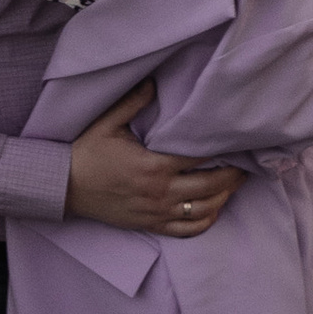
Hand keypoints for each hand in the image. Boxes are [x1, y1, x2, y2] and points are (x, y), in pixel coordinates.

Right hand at [63, 82, 241, 237]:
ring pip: (202, 209)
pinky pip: (186, 230)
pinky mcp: (151, 225)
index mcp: (152, 165)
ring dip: (223, 197)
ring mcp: (156, 212)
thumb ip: (133, 103)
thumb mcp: (107, 123)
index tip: (237, 143)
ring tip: (235, 184)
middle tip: (247, 164)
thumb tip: (154, 83)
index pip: (198, 158)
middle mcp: (159, 192)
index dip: (222, 151)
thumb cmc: (86, 153)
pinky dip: (205, 221)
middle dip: (233, 175)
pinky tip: (214, 209)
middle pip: (209, 186)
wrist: (65, 187)